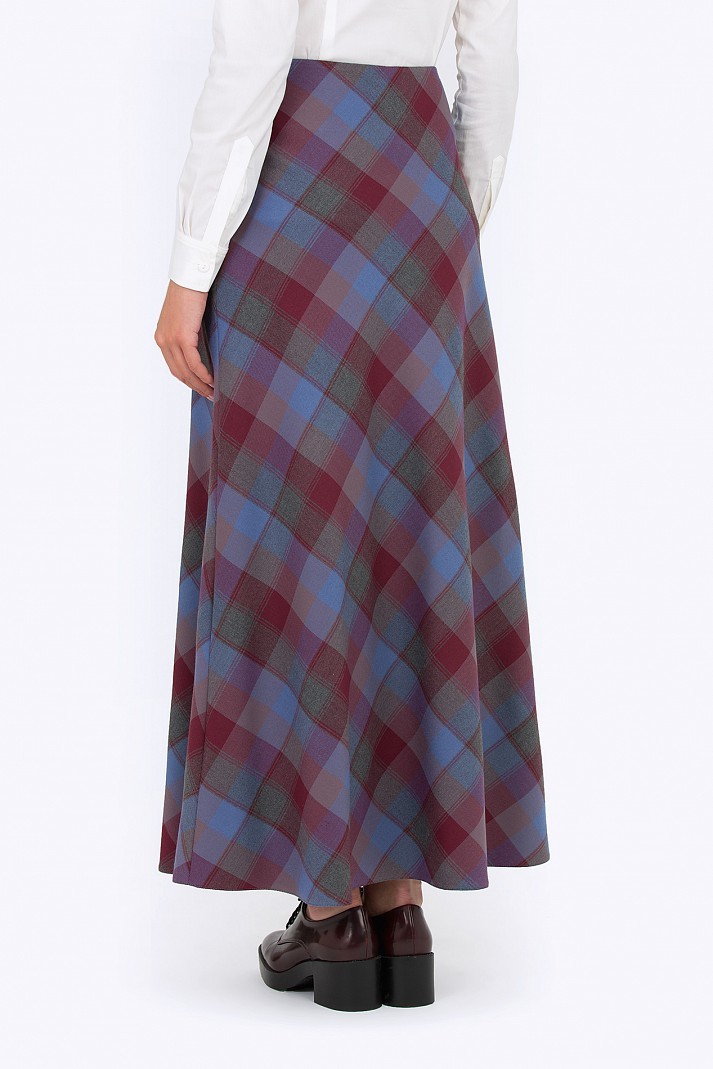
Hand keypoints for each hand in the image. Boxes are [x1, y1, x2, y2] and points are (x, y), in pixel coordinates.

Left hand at [154, 281, 213, 399]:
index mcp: (162, 337)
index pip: (174, 366)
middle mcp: (163, 340)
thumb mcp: (185, 318)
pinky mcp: (181, 337)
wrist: (189, 278)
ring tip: (213, 391)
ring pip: (186, 371)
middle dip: (195, 386)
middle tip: (209, 395)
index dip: (188, 379)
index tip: (200, 387)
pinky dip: (203, 374)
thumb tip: (202, 350)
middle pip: (179, 372)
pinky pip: (194, 363)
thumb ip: (188, 335)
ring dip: (200, 384)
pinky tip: (212, 379)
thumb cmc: (190, 293)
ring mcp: (170, 340)